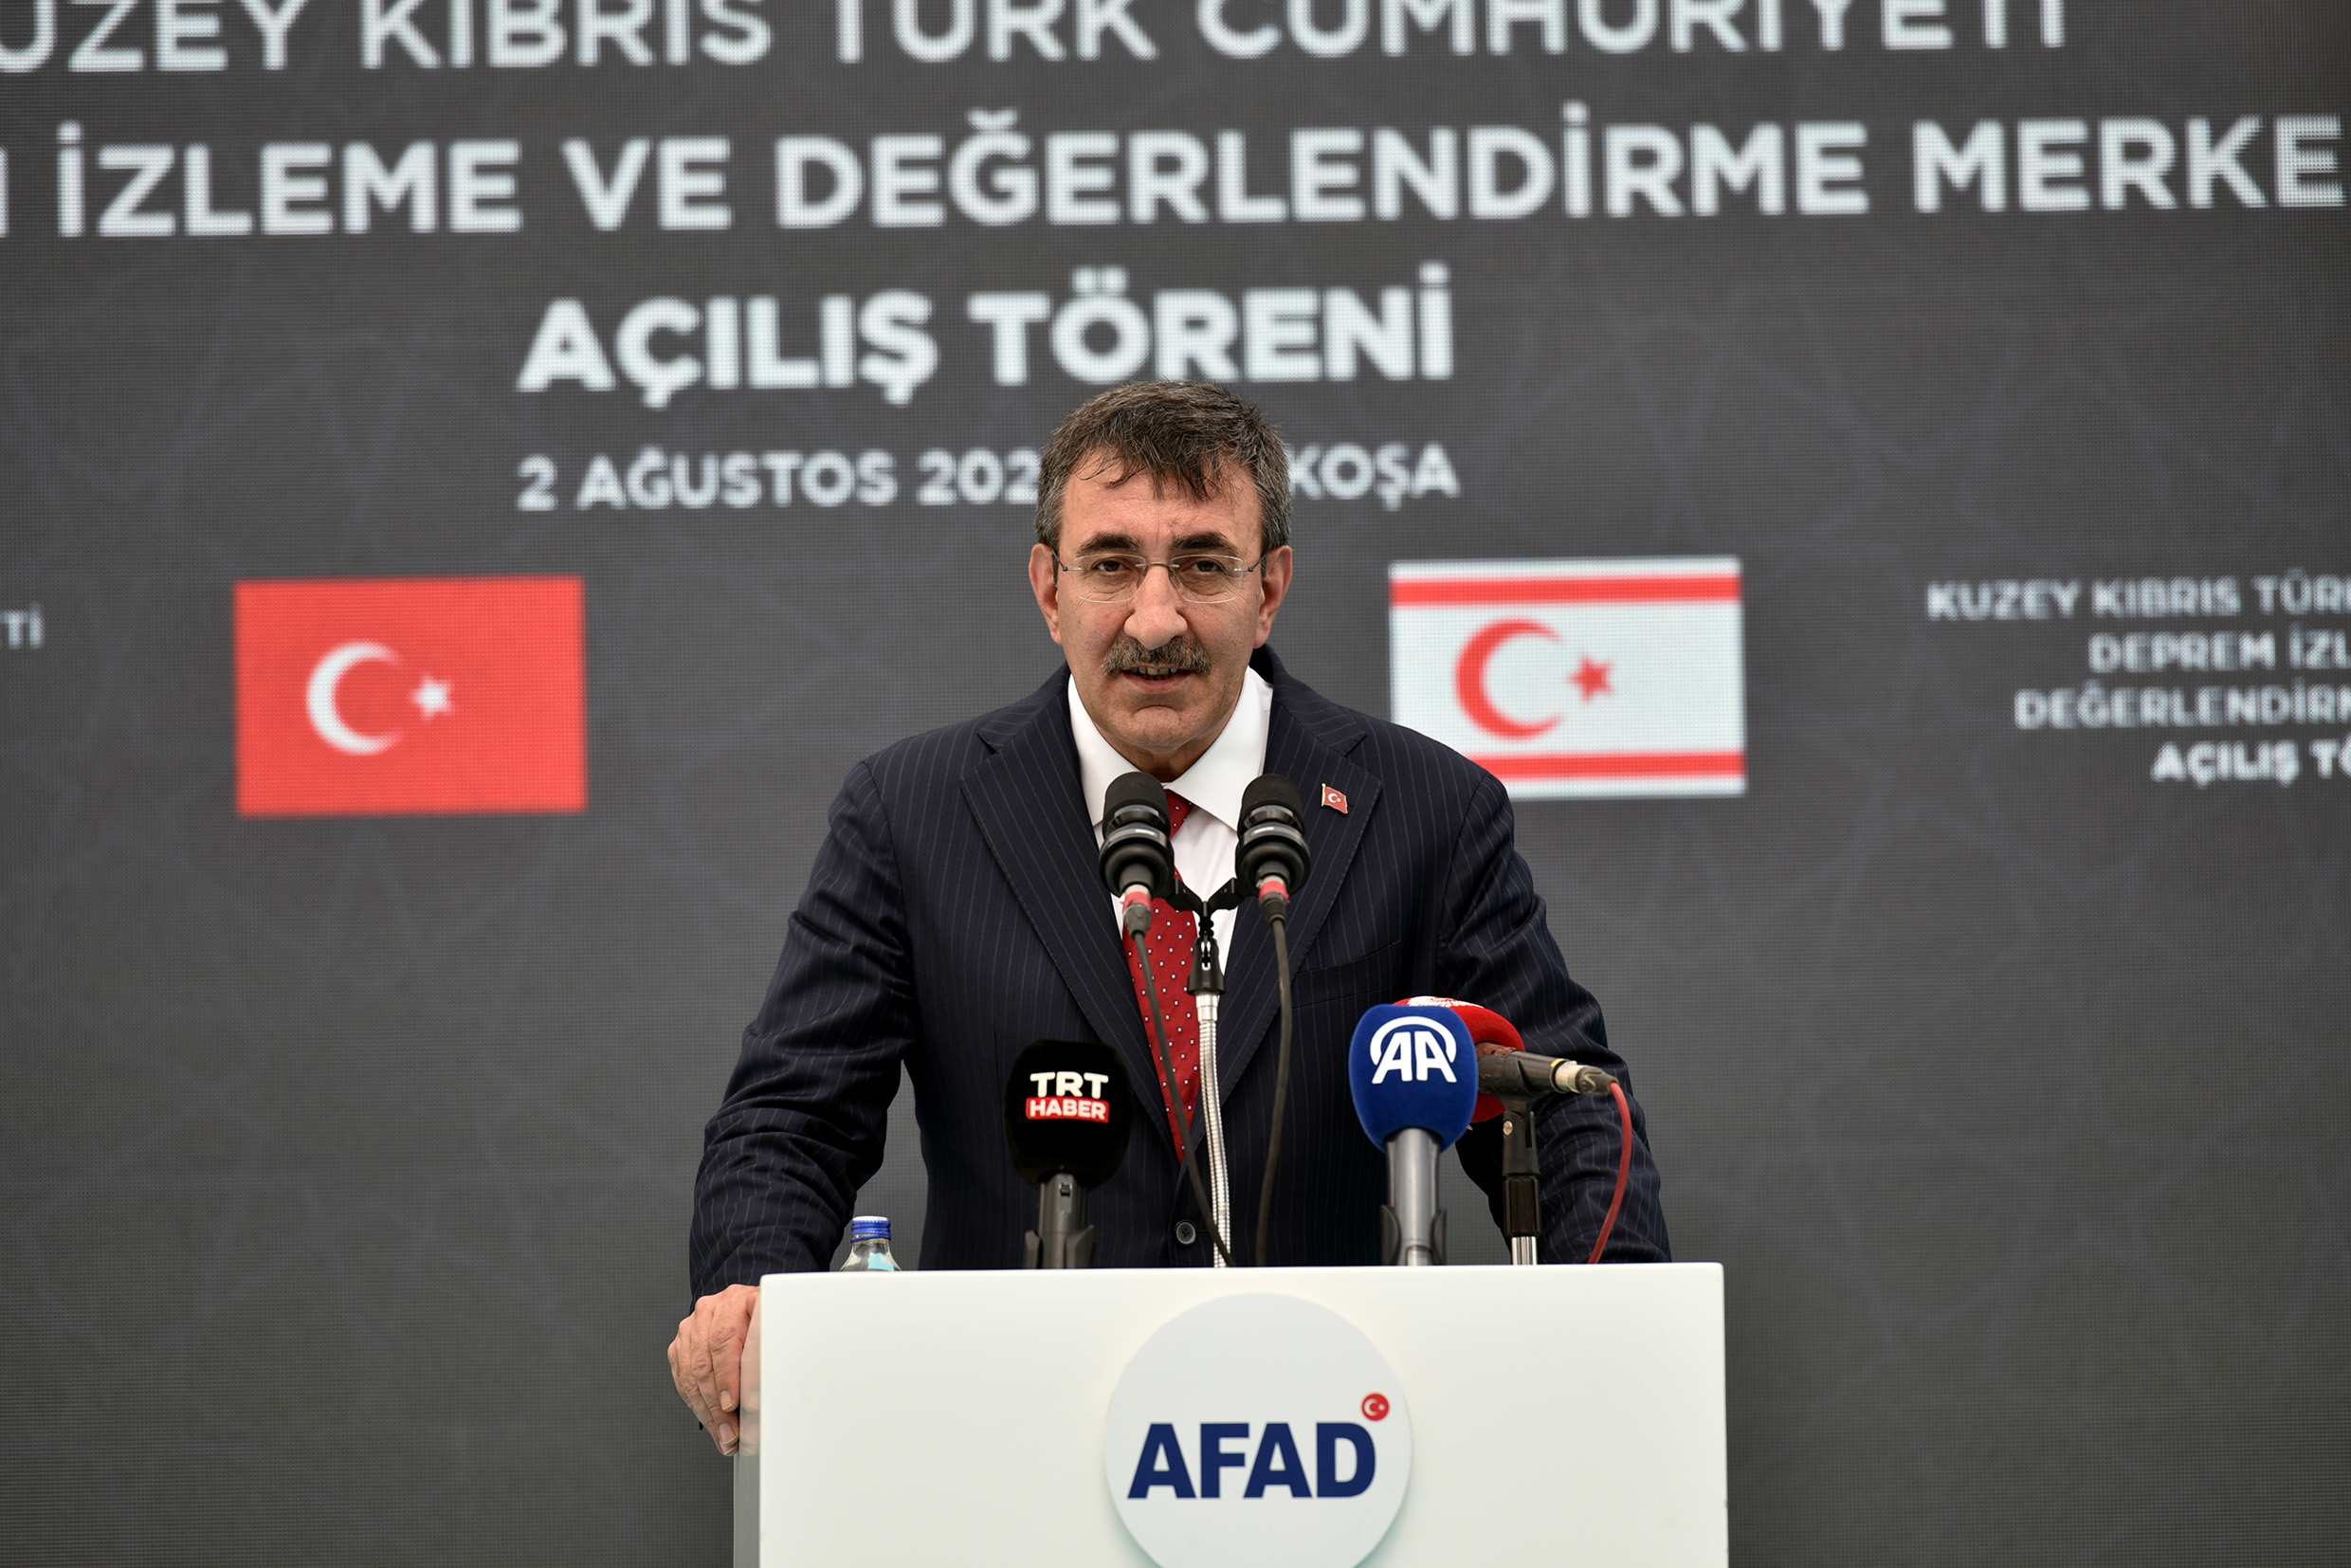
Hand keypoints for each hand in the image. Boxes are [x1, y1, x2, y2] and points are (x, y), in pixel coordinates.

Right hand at [669, 1283, 757, 1454]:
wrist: (747, 1310)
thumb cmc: (767, 1324)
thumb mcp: (777, 1329)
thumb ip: (771, 1350)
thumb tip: (769, 1393)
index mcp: (737, 1300)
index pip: (724, 1340)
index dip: (728, 1376)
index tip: (735, 1404)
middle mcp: (710, 1310)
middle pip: (706, 1362)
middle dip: (718, 1404)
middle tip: (731, 1432)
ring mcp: (692, 1326)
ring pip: (692, 1375)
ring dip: (707, 1411)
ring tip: (724, 1435)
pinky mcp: (680, 1345)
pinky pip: (683, 1380)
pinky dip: (697, 1406)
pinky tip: (712, 1423)